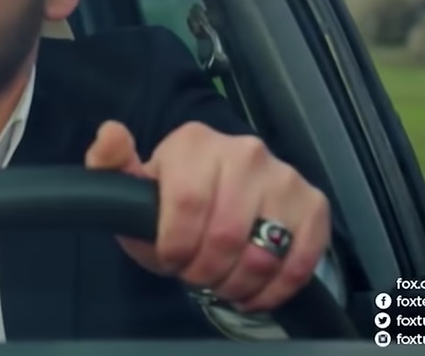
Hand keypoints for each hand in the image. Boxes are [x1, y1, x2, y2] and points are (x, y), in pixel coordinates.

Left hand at [84, 120, 329, 311]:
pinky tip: (253, 290)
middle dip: (204, 271)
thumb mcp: (130, 185)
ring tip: (221, 283)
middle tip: (195, 275)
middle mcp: (245, 151)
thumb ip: (111, 164)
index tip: (169, 258)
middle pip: (226, 234)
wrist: (215, 197)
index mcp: (195, 143)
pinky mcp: (313, 203)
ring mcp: (284, 176)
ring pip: (263, 254)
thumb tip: (110, 134)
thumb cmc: (166, 198)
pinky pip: (300, 260)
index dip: (175, 245)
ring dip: (237, 284)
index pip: (188, 203)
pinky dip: (274, 288)